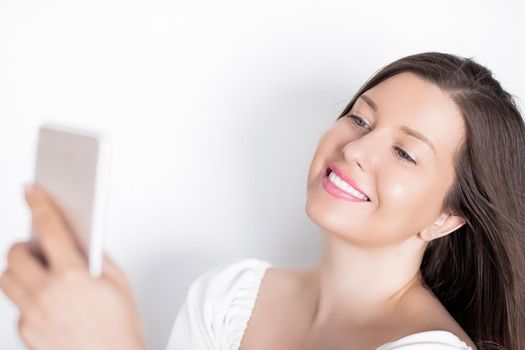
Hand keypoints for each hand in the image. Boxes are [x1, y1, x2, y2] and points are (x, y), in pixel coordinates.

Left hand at [0, 185, 146, 349]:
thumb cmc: (121, 325)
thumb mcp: (117, 281)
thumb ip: (93, 254)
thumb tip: (75, 236)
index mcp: (72, 276)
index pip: (49, 229)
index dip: (39, 204)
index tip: (32, 190)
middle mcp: (46, 295)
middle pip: (15, 254)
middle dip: (25, 244)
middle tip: (40, 246)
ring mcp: (32, 316)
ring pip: (7, 279)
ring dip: (20, 269)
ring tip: (40, 272)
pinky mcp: (25, 333)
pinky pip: (17, 305)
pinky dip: (29, 297)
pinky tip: (50, 301)